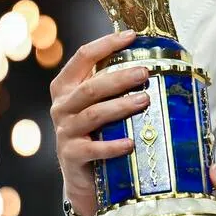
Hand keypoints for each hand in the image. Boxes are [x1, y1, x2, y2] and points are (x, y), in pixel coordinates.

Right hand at [48, 29, 149, 215]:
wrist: (84, 180)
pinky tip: (131, 143)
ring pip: (94, 114)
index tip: (132, 36)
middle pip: (91, 86)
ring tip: (145, 100)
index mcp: (68, 88)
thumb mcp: (102, 108)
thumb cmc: (98, 135)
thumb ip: (114, 88)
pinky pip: (93, 149)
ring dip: (121, 106)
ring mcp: (65, 131)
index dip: (106, 44)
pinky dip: (112, 146)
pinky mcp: (72, 156)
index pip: (83, 57)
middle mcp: (62, 106)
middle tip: (145, 72)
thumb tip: (152, 65)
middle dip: (119, 77)